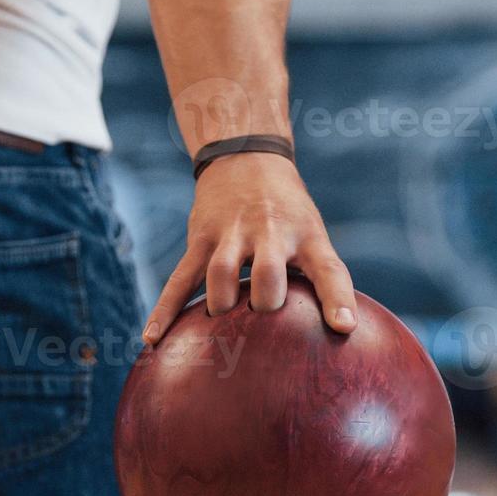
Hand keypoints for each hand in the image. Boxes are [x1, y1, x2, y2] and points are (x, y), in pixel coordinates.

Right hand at [142, 152, 357, 343]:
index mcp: (307, 236)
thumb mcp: (312, 233)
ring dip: (221, 305)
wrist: (246, 156)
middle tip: (262, 322)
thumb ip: (319, 277)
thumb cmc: (289, 214)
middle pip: (268, 273)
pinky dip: (166, 309)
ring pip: (220, 274)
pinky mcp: (201, 240)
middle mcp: (270, 233)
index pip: (329, 269)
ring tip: (218, 329)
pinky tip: (153, 339)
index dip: (338, 299)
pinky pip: (181, 279)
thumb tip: (333, 334)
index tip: (343, 327)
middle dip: (265, 302)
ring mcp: (232, 235)